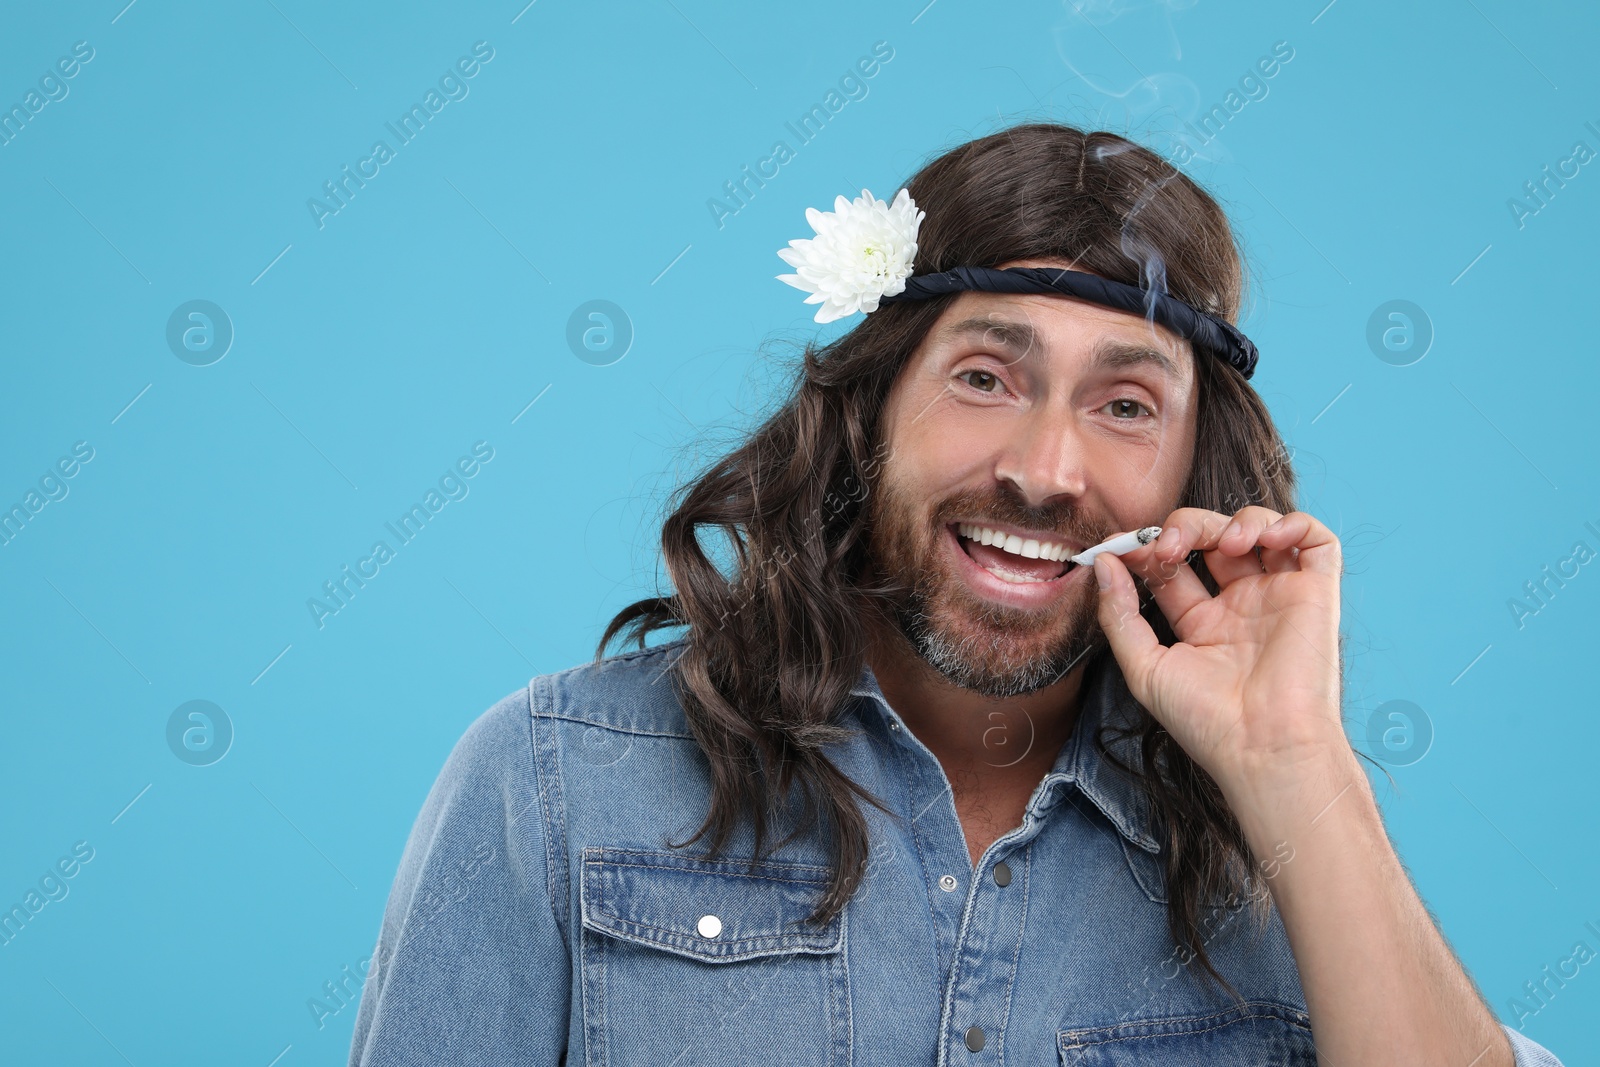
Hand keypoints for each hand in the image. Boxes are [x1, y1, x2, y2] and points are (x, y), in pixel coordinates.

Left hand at [1091, 506, 1345, 794]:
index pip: (1173, 566)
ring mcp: (1279, 596)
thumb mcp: (1145, 668)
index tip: (1123, 547)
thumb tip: (1103, 562)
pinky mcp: (1317, 593)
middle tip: (1169, 546)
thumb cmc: (1206, 721)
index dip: (1149, 548)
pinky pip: (1316, 539)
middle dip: (1186, 528)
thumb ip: (1119, 614)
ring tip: (1222, 544)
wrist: (1263, 747)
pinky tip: (1263, 539)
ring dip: (1235, 520)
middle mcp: (1242, 606)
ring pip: (1259, 529)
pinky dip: (1293, 522)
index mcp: (1203, 623)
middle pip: (1212, 538)